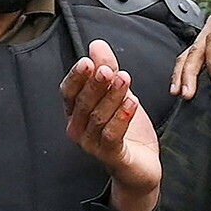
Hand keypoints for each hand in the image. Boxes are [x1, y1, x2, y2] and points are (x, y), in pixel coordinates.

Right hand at [62, 39, 160, 210]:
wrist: (142, 165)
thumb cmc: (126, 130)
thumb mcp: (118, 94)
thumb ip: (108, 70)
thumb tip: (96, 44)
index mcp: (76, 112)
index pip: (69, 92)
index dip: (77, 77)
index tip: (88, 61)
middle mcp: (78, 128)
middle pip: (82, 103)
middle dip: (95, 84)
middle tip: (109, 69)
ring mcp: (91, 144)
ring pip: (98, 117)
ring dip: (112, 97)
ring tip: (126, 80)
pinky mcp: (109, 156)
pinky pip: (112, 136)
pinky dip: (122, 118)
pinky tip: (132, 102)